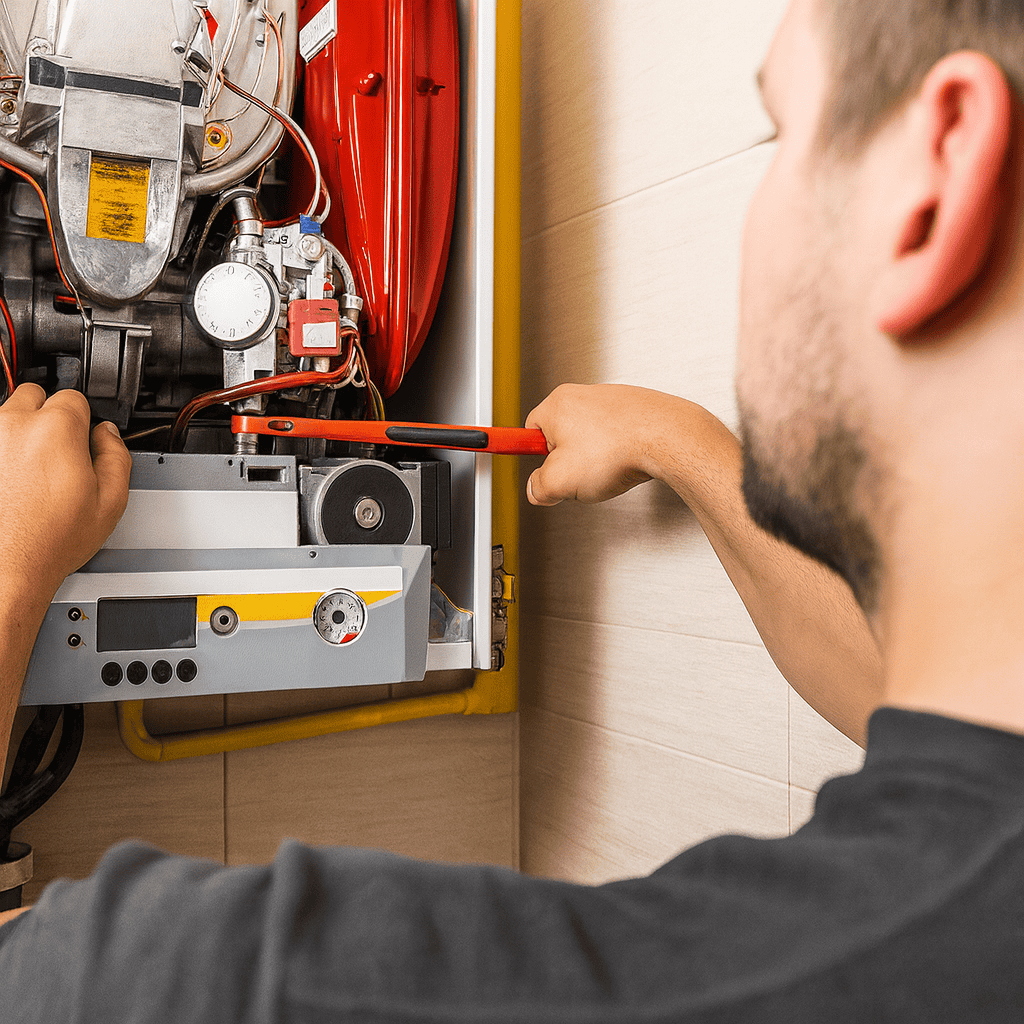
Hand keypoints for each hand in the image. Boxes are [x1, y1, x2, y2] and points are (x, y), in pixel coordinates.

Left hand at [0, 385, 131, 599]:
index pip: (74, 397)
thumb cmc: (49, 540)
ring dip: (19, 433)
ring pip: (7, 417)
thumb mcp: (111, 501)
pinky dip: (2, 454)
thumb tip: (108, 434)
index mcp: (56, 428)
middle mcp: (14, 424)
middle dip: (47, 417)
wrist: (5, 567)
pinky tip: (11, 480)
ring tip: (30, 470)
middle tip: (56, 450)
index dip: (83, 420)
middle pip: (35, 395)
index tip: (82, 438)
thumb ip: (116, 455)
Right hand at [525, 383, 661, 505]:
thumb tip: (537, 490)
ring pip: (591, 437)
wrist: (667, 439)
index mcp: (557, 405)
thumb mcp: (561, 481)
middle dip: (567, 460)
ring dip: (595, 458)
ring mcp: (612, 400)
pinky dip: (619, 451)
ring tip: (607, 471)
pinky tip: (626, 464)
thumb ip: (539, 488)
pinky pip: (617, 435)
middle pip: (561, 435)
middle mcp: (583, 395)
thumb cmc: (618, 450)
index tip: (527, 461)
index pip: (529, 430)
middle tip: (576, 477)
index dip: (531, 454)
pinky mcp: (636, 409)